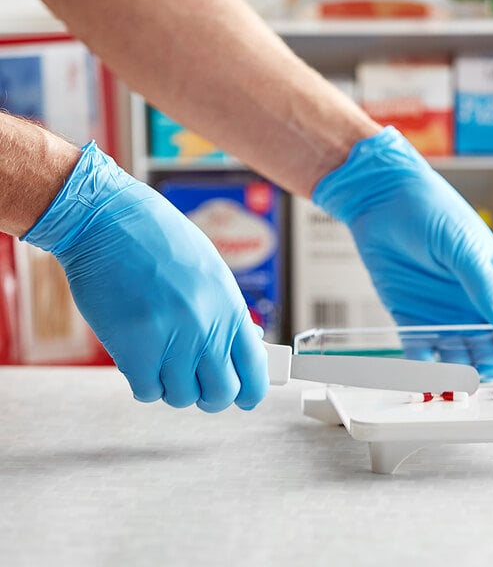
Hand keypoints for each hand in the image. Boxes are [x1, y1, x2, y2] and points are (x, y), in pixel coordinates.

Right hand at [23, 142, 267, 410]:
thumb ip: (227, 312)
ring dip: (173, 387)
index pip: (255, 371)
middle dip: (210, 395)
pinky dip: (145, 383)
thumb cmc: (160, 241)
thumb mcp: (211, 272)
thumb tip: (246, 343)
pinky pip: (148, 392)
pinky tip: (141, 361)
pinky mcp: (133, 350)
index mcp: (230, 307)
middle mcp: (207, 328)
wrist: (110, 221)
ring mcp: (171, 341)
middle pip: (221, 394)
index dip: (251, 392)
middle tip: (198, 383)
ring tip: (163, 362)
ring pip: (182, 397)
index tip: (244, 397)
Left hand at [313, 127, 492, 378]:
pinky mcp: (408, 316)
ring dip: (457, 370)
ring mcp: (439, 311)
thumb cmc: (431, 211)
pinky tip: (424, 376)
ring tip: (456, 387)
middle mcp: (468, 302)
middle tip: (483, 384)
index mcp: (491, 282)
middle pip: (485, 345)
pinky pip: (419, 346)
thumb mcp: (464, 245)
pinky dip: (422, 363)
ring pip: (454, 351)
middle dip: (487, 366)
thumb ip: (484, 285)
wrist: (380, 201)